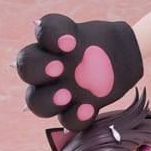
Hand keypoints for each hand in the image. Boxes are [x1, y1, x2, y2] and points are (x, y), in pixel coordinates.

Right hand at [15, 13, 143, 129]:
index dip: (49, 36)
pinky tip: (88, 109)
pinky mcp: (75, 109)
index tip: (70, 41)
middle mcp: (47, 67)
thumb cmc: (108, 43)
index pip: (41, 34)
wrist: (124, 59)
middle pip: (26, 70)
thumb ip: (98, 34)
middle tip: (58, 68)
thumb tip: (85, 37)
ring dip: (48, 100)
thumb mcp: (107, 30)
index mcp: (52, 42)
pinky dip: (75, 117)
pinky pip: (66, 120)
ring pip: (37, 102)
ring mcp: (59, 91)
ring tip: (67, 95)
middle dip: (37, 69)